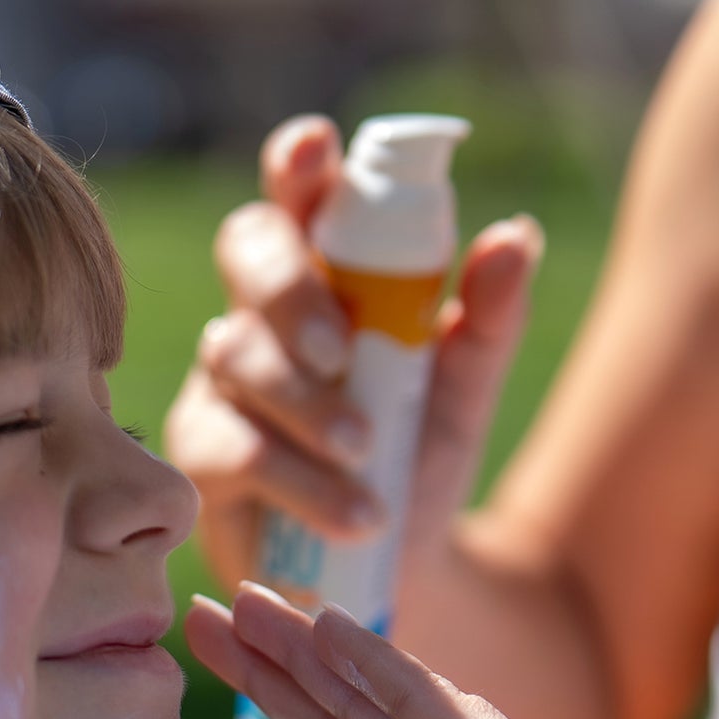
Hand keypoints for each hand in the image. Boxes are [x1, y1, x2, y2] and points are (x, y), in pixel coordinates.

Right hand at [162, 115, 543, 593]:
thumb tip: (515, 237)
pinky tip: (354, 514)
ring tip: (366, 454)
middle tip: (339, 349)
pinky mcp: (203, 459)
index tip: (316, 149)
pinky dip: (299, 481)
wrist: (399, 570)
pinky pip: (231, 451)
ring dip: (304, 404)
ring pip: (236, 356)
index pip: (300, 200)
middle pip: (246, 252)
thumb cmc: (418, 459)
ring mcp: (223, 385)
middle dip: (288, 290)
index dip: (298, 167)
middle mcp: (262, 315)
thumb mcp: (464, 390)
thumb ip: (488, 320)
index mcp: (325, 277)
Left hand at [184, 584, 716, 718]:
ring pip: (381, 699)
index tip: (220, 667)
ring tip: (243, 600)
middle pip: (353, 714)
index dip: (286, 708)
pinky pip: (433, 711)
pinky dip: (376, 666)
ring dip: (309, 649)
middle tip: (209, 611)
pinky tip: (321, 628)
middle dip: (279, 664)